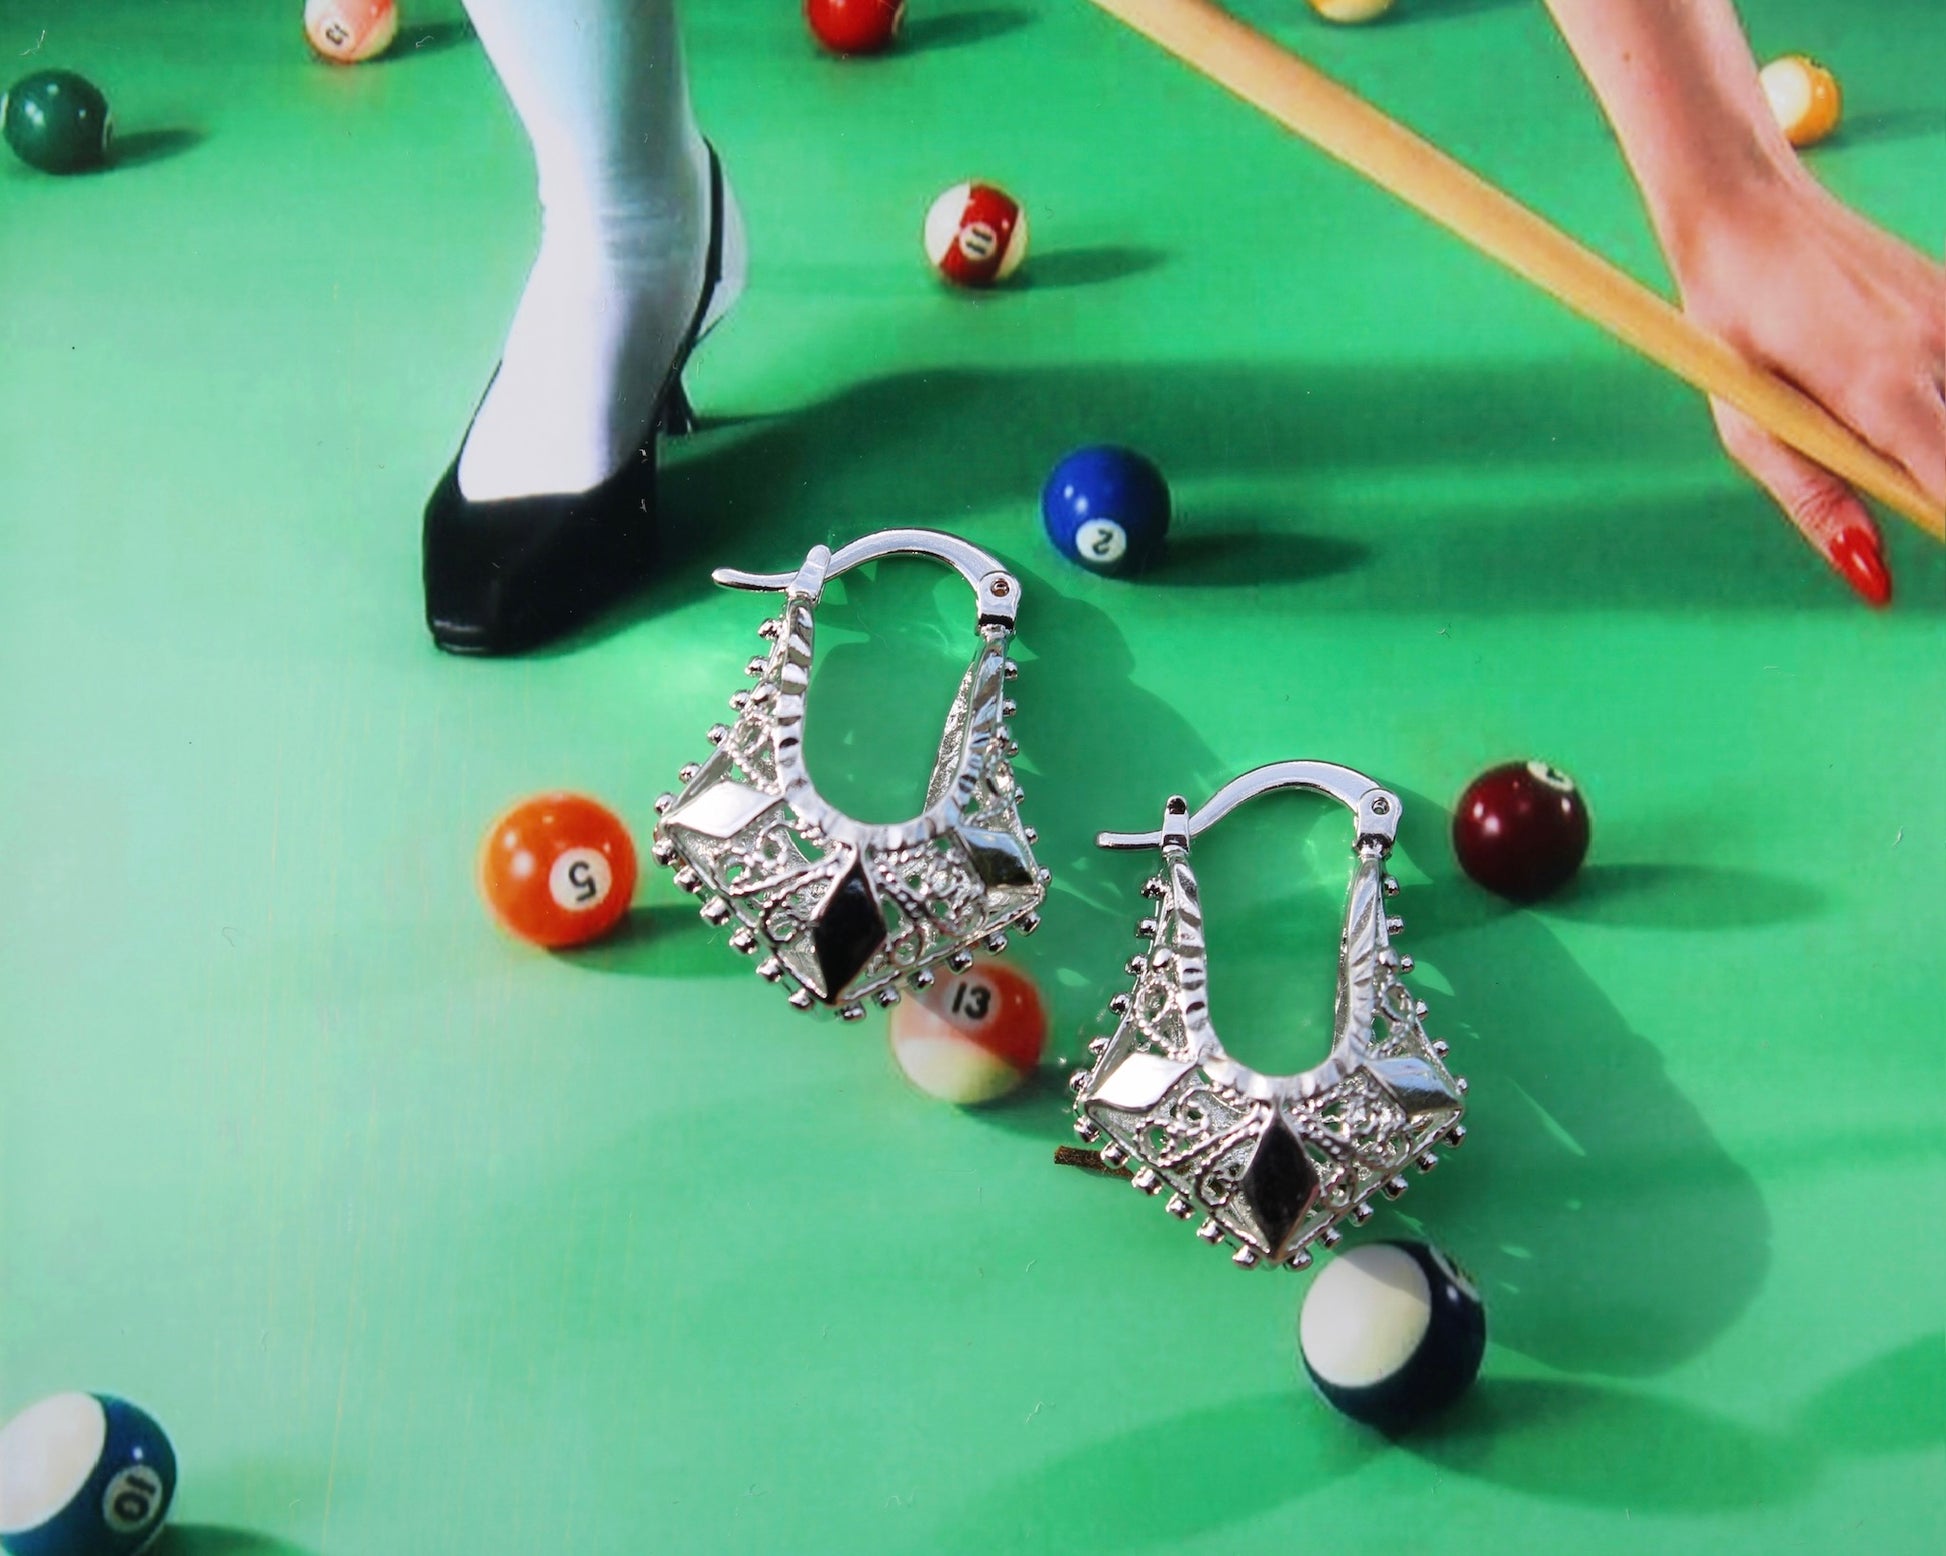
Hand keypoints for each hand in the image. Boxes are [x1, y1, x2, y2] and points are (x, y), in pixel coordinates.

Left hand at [1668, 164, 1944, 597]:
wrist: (1747, 212)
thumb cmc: (1732, 324)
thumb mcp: (1749, 426)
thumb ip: (1816, 501)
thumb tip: (1872, 574)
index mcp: (1880, 389)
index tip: (1928, 537)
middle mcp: (1938, 346)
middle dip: (1940, 483)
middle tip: (1893, 482)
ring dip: (1938, 440)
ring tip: (1873, 422)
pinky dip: (1944, 402)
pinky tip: (1898, 392)